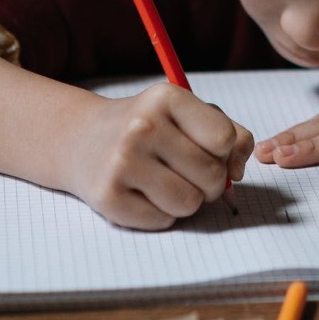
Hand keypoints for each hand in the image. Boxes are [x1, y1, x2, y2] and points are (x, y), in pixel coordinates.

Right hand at [59, 82, 252, 229]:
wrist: (81, 139)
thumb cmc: (148, 127)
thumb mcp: (187, 114)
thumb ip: (230, 135)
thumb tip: (237, 173)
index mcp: (166, 98)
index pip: (224, 139)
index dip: (223, 152)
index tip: (204, 149)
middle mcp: (142, 127)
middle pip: (211, 175)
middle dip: (208, 181)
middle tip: (185, 171)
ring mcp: (122, 163)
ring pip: (190, 203)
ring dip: (186, 200)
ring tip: (165, 182)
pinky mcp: (107, 197)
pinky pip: (162, 221)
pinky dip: (160, 214)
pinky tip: (142, 193)